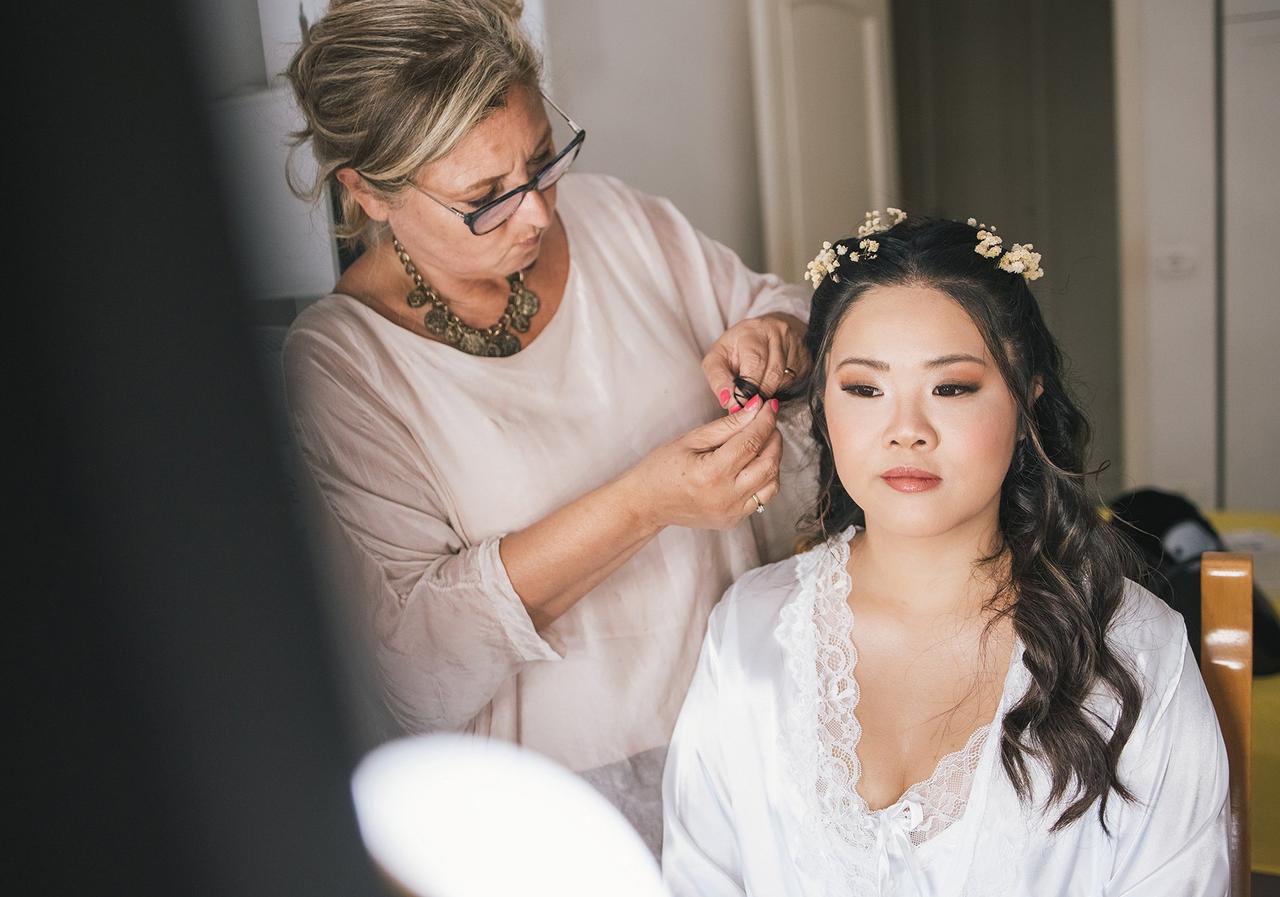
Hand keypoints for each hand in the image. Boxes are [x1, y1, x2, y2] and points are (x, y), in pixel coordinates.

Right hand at [624, 396, 783, 530]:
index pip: (751, 442)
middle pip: (768, 463)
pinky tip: (754, 465)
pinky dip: (765, 479)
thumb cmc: (661, 469)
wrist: (646, 503)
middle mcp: (725, 496)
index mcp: (712, 473)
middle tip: (768, 423)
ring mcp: (731, 512)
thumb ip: (726, 426)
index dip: (764, 421)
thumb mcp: (690, 440)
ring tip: (763, 443)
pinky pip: (762, 498)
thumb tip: (753, 409)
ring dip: (773, 460)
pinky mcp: (733, 520)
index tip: (769, 407)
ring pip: (771, 483)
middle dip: (774, 439)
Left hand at [702, 312, 809, 409]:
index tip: (739, 404)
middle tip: (749, 405)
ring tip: (758, 396)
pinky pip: (796, 380)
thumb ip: (719, 379)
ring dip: (770, 393)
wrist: (762, 333)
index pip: (754, 362)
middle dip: (758, 394)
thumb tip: (728, 400)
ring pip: (785, 379)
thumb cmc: (736, 349)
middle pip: (772, 373)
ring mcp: (794, 342)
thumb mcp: (718, 359)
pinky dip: (783, 388)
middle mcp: (776, 332)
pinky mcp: (805, 354)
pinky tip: (772, 386)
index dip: (747, 388)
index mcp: (751, 331)